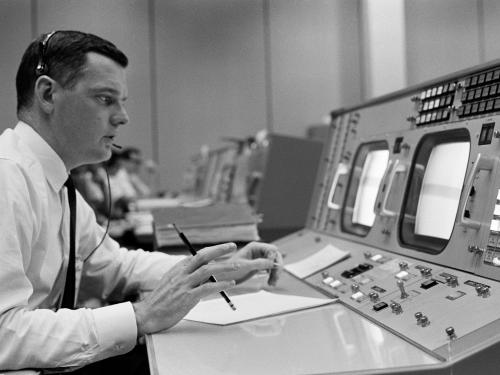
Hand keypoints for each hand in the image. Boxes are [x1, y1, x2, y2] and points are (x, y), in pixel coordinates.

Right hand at [132, 242, 279, 335]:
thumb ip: (186, 276)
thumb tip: (204, 272)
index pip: (198, 254)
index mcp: (178, 268)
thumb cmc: (161, 300)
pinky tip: (230, 283)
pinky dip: (220, 284)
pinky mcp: (186, 298)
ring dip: (224, 266)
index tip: (226, 247)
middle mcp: (181, 273)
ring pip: (207, 270)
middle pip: (202, 256)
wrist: (147, 315)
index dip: (214, 249)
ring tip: (238, 265)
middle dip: (219, 249)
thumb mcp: (172, 282)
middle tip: (233, 246)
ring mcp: (183, 285)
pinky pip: (206, 288)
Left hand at [221, 242, 282, 285]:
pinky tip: (271, 283)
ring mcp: (260, 258)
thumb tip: (273, 262)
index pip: (271, 249)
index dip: (274, 258)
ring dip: (276, 273)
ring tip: (272, 284)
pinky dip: (273, 275)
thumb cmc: (231, 270)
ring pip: (275, 263)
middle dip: (277, 266)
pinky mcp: (260, 265)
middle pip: (275, 256)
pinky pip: (271, 269)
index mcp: (254, 247)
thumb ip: (259, 263)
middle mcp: (259, 251)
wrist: (224, 278)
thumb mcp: (245, 267)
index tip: (271, 268)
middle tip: (275, 278)